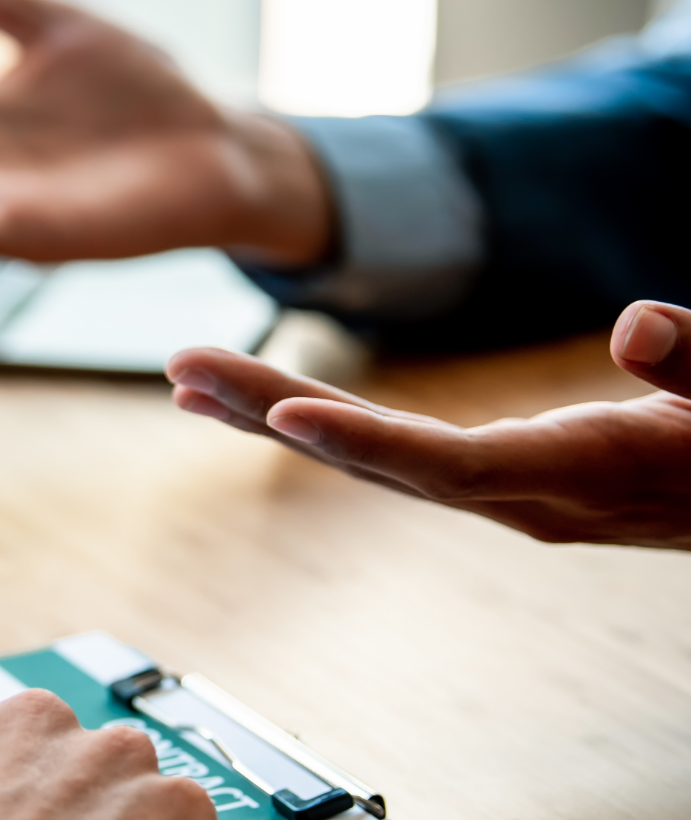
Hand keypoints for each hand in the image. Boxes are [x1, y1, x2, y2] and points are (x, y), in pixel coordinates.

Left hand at [166, 300, 690, 547]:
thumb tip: (636, 322)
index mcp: (580, 474)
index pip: (452, 466)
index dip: (366, 443)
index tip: (283, 418)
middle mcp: (524, 497)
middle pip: (379, 458)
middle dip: (273, 412)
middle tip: (183, 368)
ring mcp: (505, 494)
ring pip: (369, 457)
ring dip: (273, 417)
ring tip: (186, 382)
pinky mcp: (500, 480)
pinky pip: (390, 454)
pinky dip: (321, 426)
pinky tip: (259, 408)